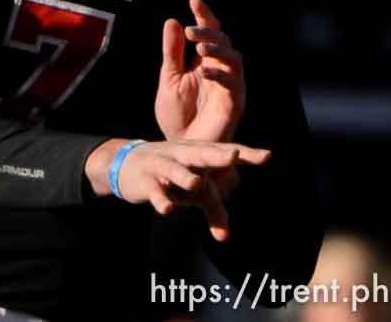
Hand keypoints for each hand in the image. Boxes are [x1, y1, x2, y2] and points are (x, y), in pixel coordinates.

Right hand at [86, 138, 269, 241]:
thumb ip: (214, 210)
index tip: (266, 156)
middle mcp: (181, 155)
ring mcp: (161, 165)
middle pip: (201, 154)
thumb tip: (224, 237)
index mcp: (197, 153)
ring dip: (184, 176)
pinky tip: (166, 210)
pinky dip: (160, 199)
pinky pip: (154, 190)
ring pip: (174, 169)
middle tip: (234, 155)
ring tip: (195, 184)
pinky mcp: (145, 180)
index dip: (245, 154)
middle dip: (217, 156)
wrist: (124, 164)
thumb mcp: (193, 192)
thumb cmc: (169, 176)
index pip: (223, 152)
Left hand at [155, 0, 245, 142]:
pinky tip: (203, 70)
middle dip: (210, 31)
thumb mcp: (169, 78)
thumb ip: (172, 52)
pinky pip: (233, 85)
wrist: (179, 146)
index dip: (204, 15)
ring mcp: (229, 87)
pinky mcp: (234, 104)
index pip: (209, 33)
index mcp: (204, 62)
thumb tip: (172, 21)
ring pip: (234, 59)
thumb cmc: (176, 114)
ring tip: (198, 45)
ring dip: (217, 49)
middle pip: (224, 42)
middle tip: (191, 28)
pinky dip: (220, 75)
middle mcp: (220, 71)